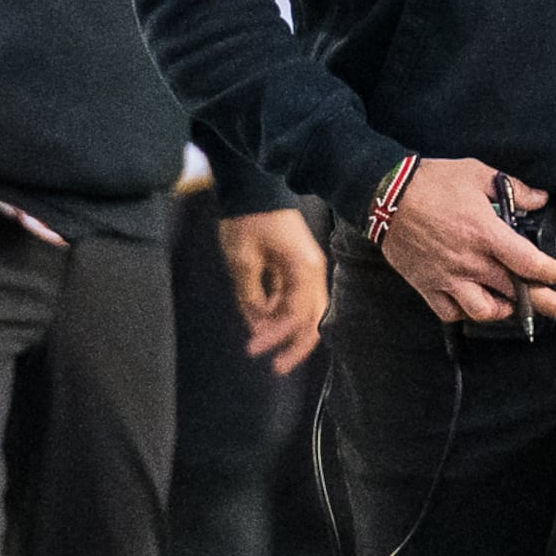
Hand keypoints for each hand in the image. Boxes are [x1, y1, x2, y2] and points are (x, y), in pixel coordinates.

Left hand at [219, 206, 330, 373]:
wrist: (255, 188)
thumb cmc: (249, 221)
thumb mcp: (242, 260)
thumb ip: (250, 295)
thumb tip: (256, 323)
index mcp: (304, 270)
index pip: (295, 315)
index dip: (275, 336)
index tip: (252, 349)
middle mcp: (312, 272)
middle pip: (313, 319)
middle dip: (296, 345)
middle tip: (277, 368)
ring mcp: (307, 269)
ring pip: (305, 310)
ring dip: (284, 328)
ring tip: (259, 342)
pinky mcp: (297, 266)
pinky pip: (294, 297)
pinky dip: (280, 312)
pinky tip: (261, 320)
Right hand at [380, 157, 555, 326]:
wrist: (384, 194)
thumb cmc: (432, 181)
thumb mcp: (477, 174)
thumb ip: (513, 190)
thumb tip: (540, 199)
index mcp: (485, 234)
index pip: (528, 263)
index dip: (550, 272)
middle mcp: (469, 261)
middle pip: (514, 292)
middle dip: (544, 302)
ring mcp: (447, 277)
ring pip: (483, 311)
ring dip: (503, 311)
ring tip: (514, 307)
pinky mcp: (426, 285)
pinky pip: (450, 313)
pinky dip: (464, 313)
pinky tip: (474, 304)